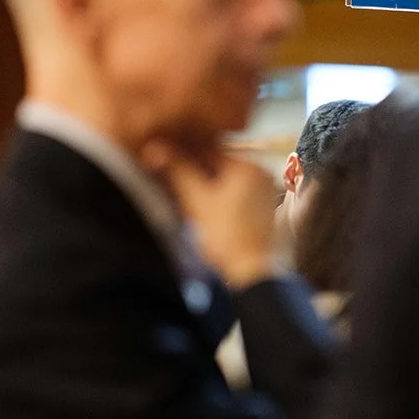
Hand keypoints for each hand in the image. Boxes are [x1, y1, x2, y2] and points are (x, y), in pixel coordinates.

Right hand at [148, 143, 281, 288]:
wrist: (251, 271)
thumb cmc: (227, 237)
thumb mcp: (197, 200)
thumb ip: (178, 171)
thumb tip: (156, 148)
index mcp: (248, 165)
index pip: (208, 147)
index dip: (181, 149)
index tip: (161, 152)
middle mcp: (259, 172)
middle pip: (216, 162)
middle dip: (191, 167)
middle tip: (165, 170)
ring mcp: (261, 189)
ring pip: (222, 177)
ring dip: (200, 180)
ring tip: (176, 188)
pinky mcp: (259, 206)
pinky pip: (232, 191)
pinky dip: (214, 193)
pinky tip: (196, 202)